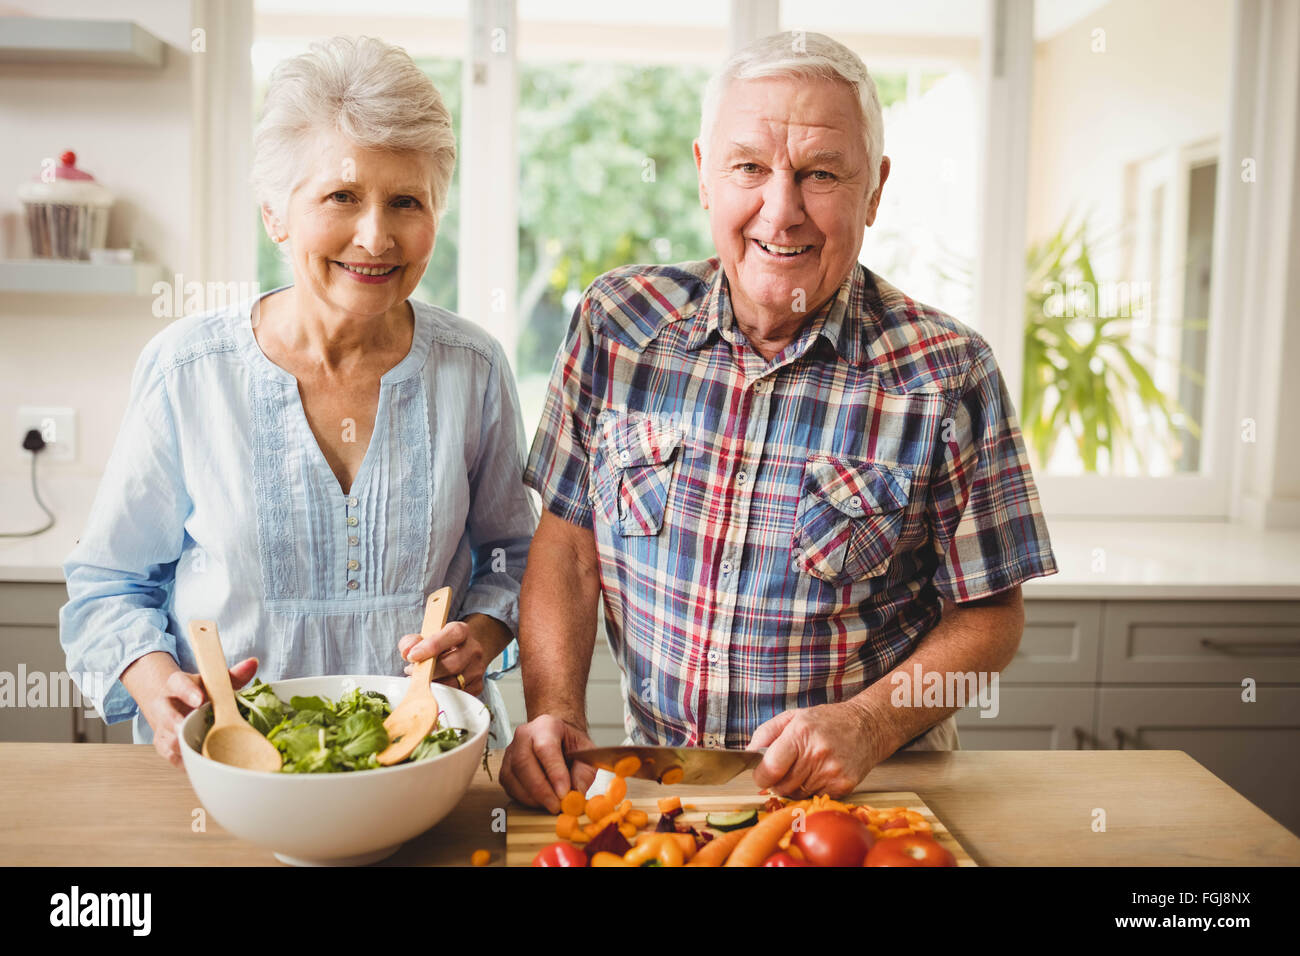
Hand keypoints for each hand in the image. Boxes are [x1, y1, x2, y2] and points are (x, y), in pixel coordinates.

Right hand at [121, 650, 259, 767]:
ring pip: (168, 742)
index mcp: (176, 686)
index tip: (199, 699)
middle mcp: (164, 708)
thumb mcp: (212, 680)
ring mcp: (162, 730)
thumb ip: (232, 675)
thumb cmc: (198, 691)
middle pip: (167, 717)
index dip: (187, 692)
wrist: (172, 702)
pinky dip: (188, 764)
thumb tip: (253, 663)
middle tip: (191, 731)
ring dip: (184, 748)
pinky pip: (174, 759)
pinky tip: (205, 766)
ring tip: (205, 754)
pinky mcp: (165, 748)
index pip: (178, 684)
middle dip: (178, 724)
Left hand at [398, 620, 484, 696]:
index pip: (453, 635)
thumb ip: (411, 641)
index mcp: (462, 631)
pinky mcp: (477, 685)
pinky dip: (441, 694)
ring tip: (419, 680)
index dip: (433, 645)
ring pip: (454, 682)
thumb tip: (407, 652)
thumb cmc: (439, 646)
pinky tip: (433, 687)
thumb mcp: (424, 637)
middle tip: (412, 672)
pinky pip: (457, 694)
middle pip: (453, 663)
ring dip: (432, 684)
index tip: (413, 656)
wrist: (462, 653)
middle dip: (429, 671)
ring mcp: (477, 669)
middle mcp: (474, 649)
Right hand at [499, 714, 596, 813]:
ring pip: (513, 777)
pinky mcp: (505, 768)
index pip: (545, 748)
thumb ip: (583, 774)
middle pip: (523, 762)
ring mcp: (511, 751)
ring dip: (532, 797)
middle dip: (541, 790)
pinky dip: (524, 799)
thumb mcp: (586, 754)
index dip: (554, 772)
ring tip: (551, 805)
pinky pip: (509, 787)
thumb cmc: (570, 745)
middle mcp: (524, 736)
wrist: (557, 738)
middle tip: (556, 806)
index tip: (564, 793)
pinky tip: (540, 802)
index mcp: (546, 726)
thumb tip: (575, 795)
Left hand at [747, 700, 887, 797]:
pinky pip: (814, 797)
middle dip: (776, 781)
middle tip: (784, 770)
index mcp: (800, 733)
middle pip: (782, 786)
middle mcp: (817, 753)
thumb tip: (748, 753)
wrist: (867, 726)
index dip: (760, 775)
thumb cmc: (828, 721)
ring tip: (804, 769)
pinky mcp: (844, 785)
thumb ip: (766, 732)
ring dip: (794, 787)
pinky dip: (811, 790)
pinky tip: (818, 774)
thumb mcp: (794, 716)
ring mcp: (832, 772)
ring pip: (797, 794)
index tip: (761, 773)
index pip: (771, 768)